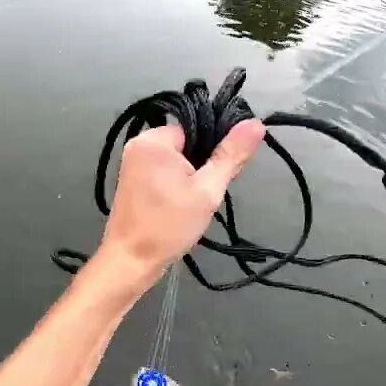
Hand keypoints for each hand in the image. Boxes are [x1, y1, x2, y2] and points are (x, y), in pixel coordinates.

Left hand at [99, 119, 266, 282]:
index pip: (196, 128)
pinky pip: (164, 173)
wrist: (130, 262)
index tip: (219, 174)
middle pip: (187, 144)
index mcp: (153, 139)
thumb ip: (231, 155)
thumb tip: (255, 123)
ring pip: (177, 161)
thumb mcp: (207, 190)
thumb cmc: (168, 225)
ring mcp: (132, 164)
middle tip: (205, 194)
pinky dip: (176, 186)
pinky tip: (180, 206)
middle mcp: (138, 144)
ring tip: (192, 203)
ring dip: (190, 179)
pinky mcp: (132, 182)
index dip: (214, 149)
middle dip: (202, 166)